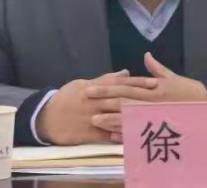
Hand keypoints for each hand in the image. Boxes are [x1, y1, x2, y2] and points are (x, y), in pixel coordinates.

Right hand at [36, 69, 157, 144]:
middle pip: (122, 99)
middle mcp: (96, 102)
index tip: (154, 83)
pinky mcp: (89, 133)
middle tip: (159, 98)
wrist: (46, 117)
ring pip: (117, 116)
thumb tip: (125, 72)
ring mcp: (92, 118)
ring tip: (152, 115)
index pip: (120, 84)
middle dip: (142, 99)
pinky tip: (133, 134)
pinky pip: (107, 134)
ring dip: (135, 116)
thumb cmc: (66, 98)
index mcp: (95, 88)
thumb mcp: (83, 84)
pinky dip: (120, 134)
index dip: (138, 83)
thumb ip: (106, 79)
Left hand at [87, 53, 206, 135]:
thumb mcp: (171, 77)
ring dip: (110, 119)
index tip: (91, 87)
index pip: (124, 86)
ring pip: (128, 118)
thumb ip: (156, 68)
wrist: (206, 105)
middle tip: (86, 101)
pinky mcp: (158, 127)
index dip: (107, 86)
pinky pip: (139, 133)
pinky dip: (126, 134)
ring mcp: (153, 116)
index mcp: (151, 88)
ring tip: (95, 120)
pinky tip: (111, 136)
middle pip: (122, 102)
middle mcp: (150, 101)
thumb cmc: (187, 90)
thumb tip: (146, 55)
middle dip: (103, 101)